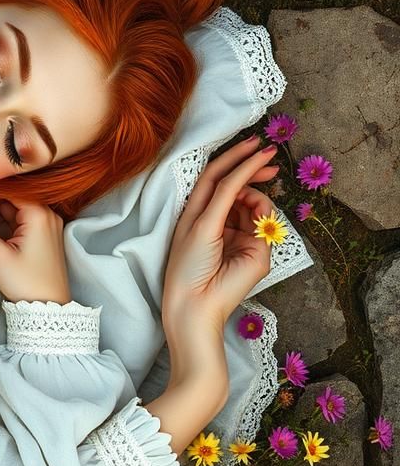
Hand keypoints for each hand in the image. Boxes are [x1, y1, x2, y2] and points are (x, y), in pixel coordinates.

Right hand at [0, 194, 70, 303]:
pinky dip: (8, 220)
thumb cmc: (24, 283)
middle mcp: (48, 214)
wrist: (47, 309)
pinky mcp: (47, 234)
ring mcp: (50, 224)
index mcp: (39, 214)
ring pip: (18, 208)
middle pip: (13, 196)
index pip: (8, 188)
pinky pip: (24, 219)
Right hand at [161, 136, 280, 342]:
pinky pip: (225, 188)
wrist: (196, 311)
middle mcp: (202, 219)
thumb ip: (259, 230)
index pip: (229, 195)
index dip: (249, 180)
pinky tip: (258, 159)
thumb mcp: (253, 256)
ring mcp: (198, 219)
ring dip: (247, 163)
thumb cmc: (223, 290)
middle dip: (248, 164)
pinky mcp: (202, 223)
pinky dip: (244, 170)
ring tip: (268, 158)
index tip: (269, 170)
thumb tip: (262, 205)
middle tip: (268, 154)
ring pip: (223, 179)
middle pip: (224, 180)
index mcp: (212, 228)